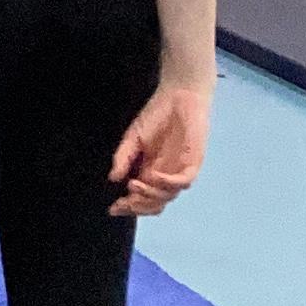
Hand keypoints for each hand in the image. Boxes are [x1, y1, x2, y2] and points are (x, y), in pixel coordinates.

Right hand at [109, 79, 211, 217]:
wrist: (179, 96)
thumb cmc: (157, 115)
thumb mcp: (133, 137)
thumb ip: (124, 158)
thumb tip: (113, 178)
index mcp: (151, 172)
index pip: (141, 198)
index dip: (128, 206)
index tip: (112, 209)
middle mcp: (165, 176)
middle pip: (154, 203)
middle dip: (137, 207)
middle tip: (122, 203)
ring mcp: (180, 171)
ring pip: (168, 196)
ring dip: (150, 195)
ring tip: (133, 185)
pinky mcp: (193, 163)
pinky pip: (182, 181)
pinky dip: (168, 183)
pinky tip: (153, 176)